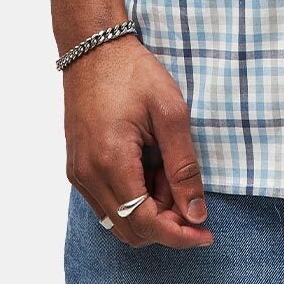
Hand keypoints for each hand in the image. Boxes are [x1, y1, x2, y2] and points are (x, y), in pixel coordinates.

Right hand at [64, 36, 213, 248]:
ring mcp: (79, 174)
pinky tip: (150, 169)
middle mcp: (88, 175)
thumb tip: (196, 214)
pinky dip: (133, 199)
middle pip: (131, 230)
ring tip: (169, 174)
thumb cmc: (134, 73)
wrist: (95, 48)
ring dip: (150, 211)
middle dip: (167, 222)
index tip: (206, 233)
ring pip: (118, 220)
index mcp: (111, 161)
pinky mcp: (77, 168)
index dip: (179, 235)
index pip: (146, 223)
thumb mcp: (171, 112)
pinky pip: (107, 203)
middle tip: (189, 194)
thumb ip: (183, 166)